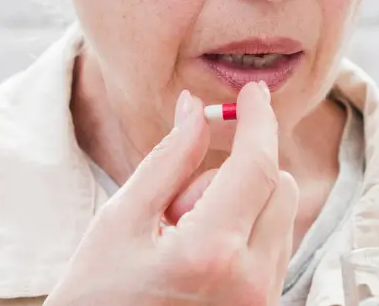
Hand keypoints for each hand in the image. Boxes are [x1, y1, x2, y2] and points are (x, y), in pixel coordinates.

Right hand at [45, 81, 298, 305]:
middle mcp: (249, 281)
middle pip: (279, 186)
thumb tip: (196, 107)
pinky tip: (199, 257)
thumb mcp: (120, 220)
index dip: (258, 120)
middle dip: (239, 171)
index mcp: (210, 252)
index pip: (256, 165)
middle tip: (177, 202)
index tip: (253, 93)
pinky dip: (246, 233)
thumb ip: (168, 159)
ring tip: (182, 237)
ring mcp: (261, 302)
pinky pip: (274, 248)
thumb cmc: (96, 297)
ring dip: (242, 205)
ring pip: (281, 215)